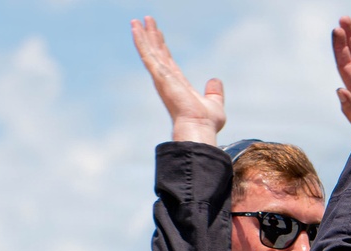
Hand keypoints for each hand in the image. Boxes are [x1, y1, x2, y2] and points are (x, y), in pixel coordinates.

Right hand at [131, 16, 225, 143]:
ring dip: (143, 35)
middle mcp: (167, 80)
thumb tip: (215, 81)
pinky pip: (148, 55)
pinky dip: (141, 41)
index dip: (162, 47)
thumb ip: (214, 92)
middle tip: (145, 20)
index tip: (158, 34)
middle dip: (151, 37)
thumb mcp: (214, 103)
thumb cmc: (206, 122)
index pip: (168, 62)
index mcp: (178, 85)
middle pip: (157, 53)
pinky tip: (135, 29)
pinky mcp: (160, 76)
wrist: (199, 128)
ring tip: (137, 20)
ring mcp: (162, 78)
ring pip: (150, 51)